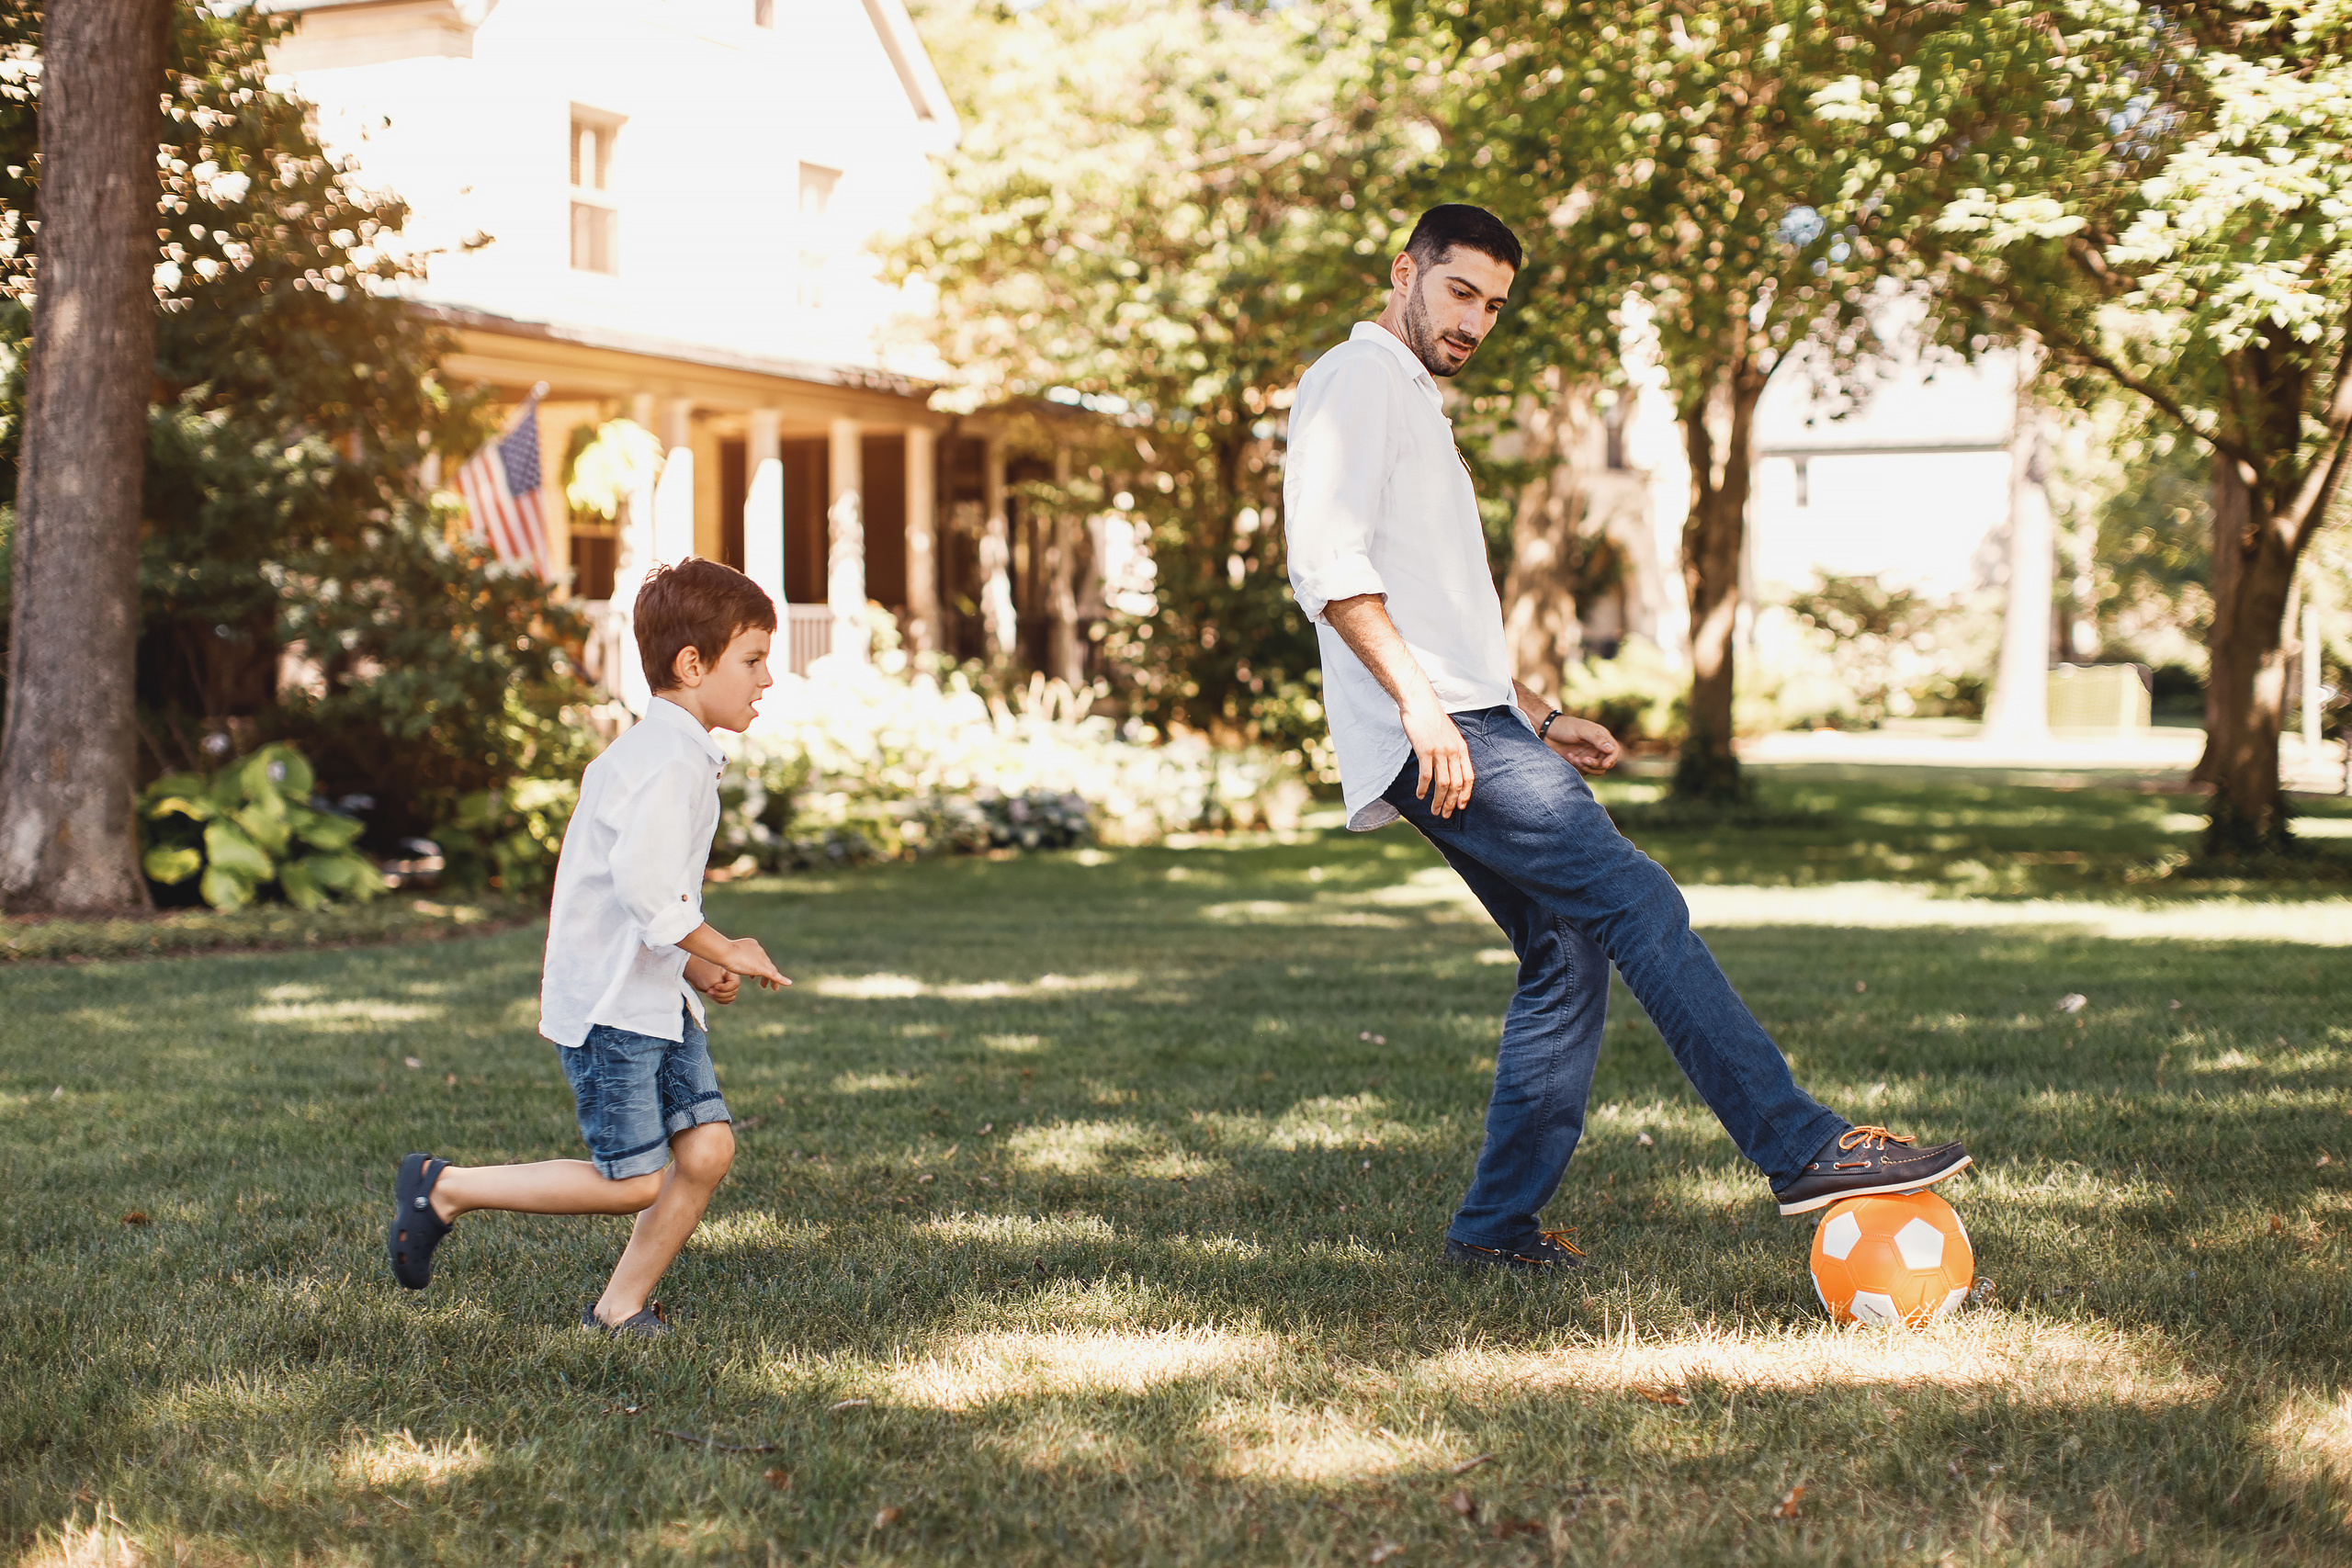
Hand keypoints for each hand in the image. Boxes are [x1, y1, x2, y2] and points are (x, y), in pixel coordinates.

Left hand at [685, 956, 741, 1003]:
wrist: (694, 970)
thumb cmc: (702, 972)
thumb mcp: (712, 980)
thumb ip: (721, 989)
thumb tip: (728, 998)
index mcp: (731, 973)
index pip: (735, 984)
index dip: (725, 988)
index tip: (715, 986)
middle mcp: (731, 980)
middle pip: (732, 993)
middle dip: (720, 994)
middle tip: (709, 990)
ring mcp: (727, 986)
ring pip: (729, 998)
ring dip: (719, 998)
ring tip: (709, 992)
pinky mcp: (722, 992)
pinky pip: (725, 1001)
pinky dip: (718, 1000)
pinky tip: (710, 994)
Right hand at [722, 935, 789, 991]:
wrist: (726, 952)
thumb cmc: (723, 953)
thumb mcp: (729, 954)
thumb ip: (733, 957)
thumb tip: (731, 960)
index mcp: (753, 945)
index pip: (759, 957)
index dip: (758, 966)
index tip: (753, 976)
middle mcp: (760, 950)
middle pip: (767, 964)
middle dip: (766, 974)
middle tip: (764, 985)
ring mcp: (762, 959)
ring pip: (771, 970)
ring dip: (772, 980)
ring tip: (773, 988)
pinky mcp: (763, 968)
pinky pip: (775, 975)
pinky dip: (781, 980)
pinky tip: (788, 984)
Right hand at [1404, 701, 1473, 816]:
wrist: (1420, 703)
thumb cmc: (1432, 719)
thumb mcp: (1449, 735)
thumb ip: (1452, 751)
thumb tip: (1451, 769)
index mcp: (1462, 749)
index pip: (1469, 777)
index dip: (1465, 795)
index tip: (1460, 807)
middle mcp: (1454, 752)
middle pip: (1456, 784)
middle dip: (1451, 802)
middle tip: (1445, 815)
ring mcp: (1440, 751)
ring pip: (1443, 783)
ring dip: (1438, 800)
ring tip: (1434, 811)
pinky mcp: (1425, 751)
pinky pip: (1426, 775)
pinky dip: (1423, 788)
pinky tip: (1420, 796)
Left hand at [1543, 713, 1621, 773]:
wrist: (1546, 731)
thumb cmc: (1565, 727)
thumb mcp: (1582, 730)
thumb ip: (1597, 740)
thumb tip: (1611, 749)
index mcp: (1601, 738)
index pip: (1614, 751)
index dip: (1612, 758)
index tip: (1604, 764)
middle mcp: (1597, 748)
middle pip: (1606, 763)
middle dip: (1595, 764)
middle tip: (1583, 759)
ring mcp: (1588, 756)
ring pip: (1596, 770)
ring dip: (1586, 767)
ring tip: (1574, 759)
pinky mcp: (1579, 763)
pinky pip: (1584, 772)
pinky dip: (1577, 768)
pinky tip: (1569, 757)